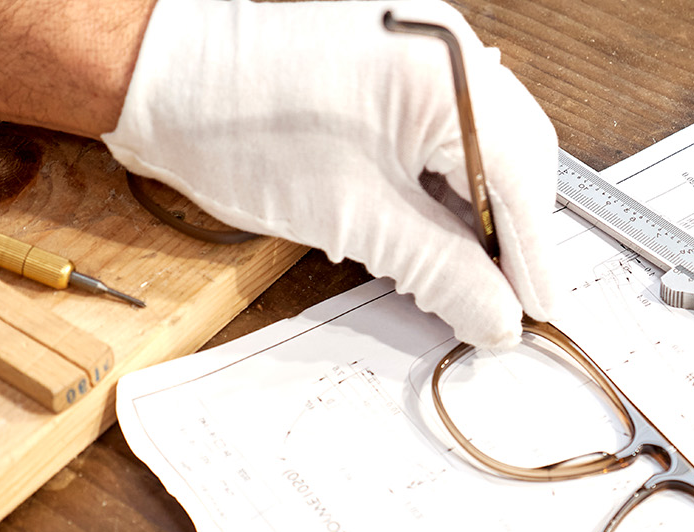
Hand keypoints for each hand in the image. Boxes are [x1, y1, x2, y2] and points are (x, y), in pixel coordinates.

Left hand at [103, 0, 555, 346]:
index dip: (534, 257)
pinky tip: (429, 227)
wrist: (156, 70)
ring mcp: (425, 51)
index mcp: (450, 76)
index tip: (537, 312)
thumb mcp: (356, 219)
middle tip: (500, 300)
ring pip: (484, 148)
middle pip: (515, 160)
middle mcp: (450, 51)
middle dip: (508, 235)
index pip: (522, 180)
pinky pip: (448, 129)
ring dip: (474, 212)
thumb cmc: (235, 123)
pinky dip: (442, 182)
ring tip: (460, 272)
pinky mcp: (397, 62)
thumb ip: (445, 274)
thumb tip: (499, 318)